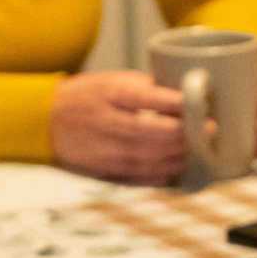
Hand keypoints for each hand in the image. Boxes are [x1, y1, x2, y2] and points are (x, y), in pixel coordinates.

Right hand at [49, 70, 206, 183]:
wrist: (45, 121)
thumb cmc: (87, 96)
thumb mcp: (112, 80)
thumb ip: (147, 88)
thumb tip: (188, 94)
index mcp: (109, 94)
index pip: (146, 98)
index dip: (176, 103)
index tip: (202, 104)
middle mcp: (105, 122)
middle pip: (152, 133)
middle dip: (185, 134)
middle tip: (210, 130)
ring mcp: (103, 150)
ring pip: (149, 158)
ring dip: (180, 155)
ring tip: (201, 149)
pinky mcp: (103, 171)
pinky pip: (139, 177)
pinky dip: (163, 174)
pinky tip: (179, 168)